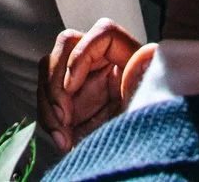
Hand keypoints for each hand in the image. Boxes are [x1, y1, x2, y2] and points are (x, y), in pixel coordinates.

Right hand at [39, 21, 154, 152]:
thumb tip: (145, 55)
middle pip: (67, 46)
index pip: (104, 33)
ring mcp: (86, 80)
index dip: (81, 55)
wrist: (143, 165)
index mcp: (130, 59)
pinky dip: (49, 119)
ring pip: (50, 70)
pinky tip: (63, 140)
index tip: (72, 88)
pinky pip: (48, 97)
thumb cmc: (150, 133)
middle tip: (64, 119)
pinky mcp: (73, 101)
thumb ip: (141, 84)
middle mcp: (105, 63)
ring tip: (63, 137)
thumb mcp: (147, 111)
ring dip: (48, 104)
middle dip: (56, 85)